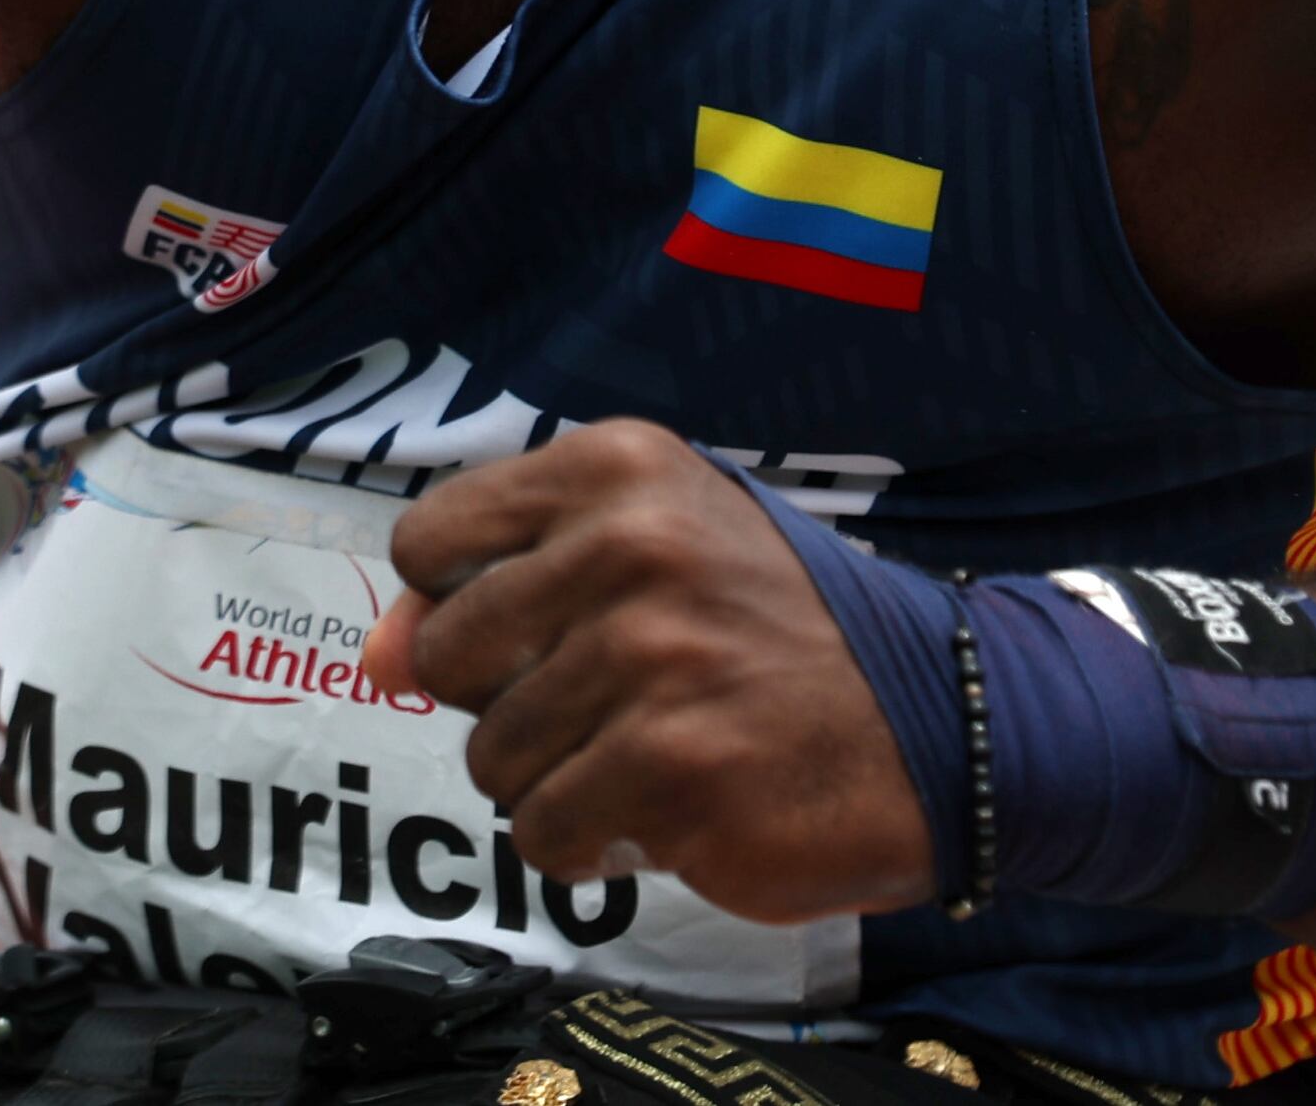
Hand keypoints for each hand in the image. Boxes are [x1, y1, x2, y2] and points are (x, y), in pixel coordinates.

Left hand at [357, 417, 934, 924]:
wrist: (941, 731)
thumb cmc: (772, 636)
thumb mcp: (644, 564)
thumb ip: (493, 593)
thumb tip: (373, 658)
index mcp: (618, 471)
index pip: (430, 542)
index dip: (468, 606)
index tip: (544, 625)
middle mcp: (631, 548)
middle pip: (449, 659)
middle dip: (510, 701)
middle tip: (614, 700)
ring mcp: (653, 661)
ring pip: (491, 758)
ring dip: (557, 780)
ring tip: (653, 753)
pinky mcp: (673, 771)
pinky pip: (544, 834)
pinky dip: (592, 844)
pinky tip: (668, 811)